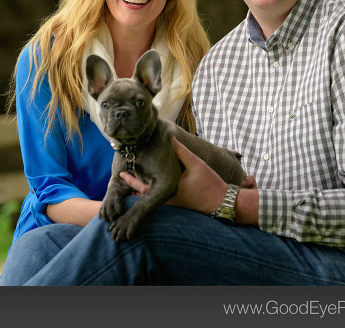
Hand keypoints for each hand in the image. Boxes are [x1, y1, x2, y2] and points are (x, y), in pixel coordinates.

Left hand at [120, 138, 244, 213]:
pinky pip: (160, 201)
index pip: (144, 186)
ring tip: (130, 184)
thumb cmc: (211, 183)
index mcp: (170, 191)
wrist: (223, 203)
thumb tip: (171, 138)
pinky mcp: (179, 206)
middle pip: (144, 195)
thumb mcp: (197, 164)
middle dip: (133, 187)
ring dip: (142, 192)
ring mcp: (174, 206)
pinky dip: (152, 195)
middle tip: (122, 178)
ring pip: (152, 200)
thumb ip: (182, 152)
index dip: (132, 180)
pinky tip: (147, 189)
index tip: (121, 173)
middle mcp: (169, 201)